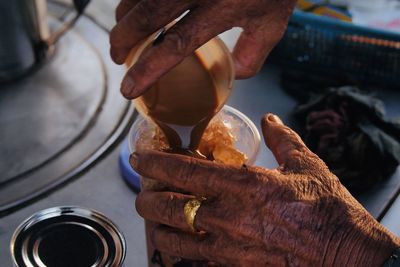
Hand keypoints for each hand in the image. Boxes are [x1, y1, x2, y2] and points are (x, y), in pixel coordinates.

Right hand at [110, 0, 295, 98]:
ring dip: (124, 16)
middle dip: (123, 40)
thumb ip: (253, 54)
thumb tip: (233, 73)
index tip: (128, 89)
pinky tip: (134, 6)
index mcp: (221, 7)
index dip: (147, 70)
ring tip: (123, 33)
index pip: (175, 44)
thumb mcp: (272, 22)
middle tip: (118, 57)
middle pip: (145, 16)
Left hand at [131, 114, 399, 265]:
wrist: (348, 257)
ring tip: (154, 217)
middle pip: (169, 207)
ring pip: (173, 239)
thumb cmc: (329, 212)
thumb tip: (270, 120)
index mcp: (244, 185)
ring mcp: (229, 247)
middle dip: (147, 197)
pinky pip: (194, 262)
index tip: (140, 158)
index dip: (156, 163)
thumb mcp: (307, 166)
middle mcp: (229, 217)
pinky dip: (180, 252)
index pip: (185, 171)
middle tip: (143, 190)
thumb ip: (282, 139)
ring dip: (158, 226)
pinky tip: (178, 244)